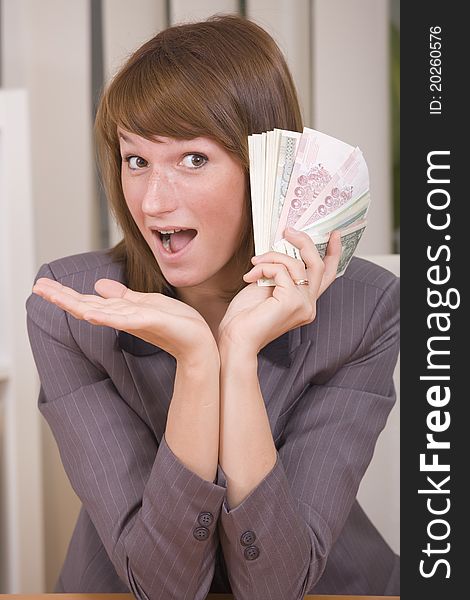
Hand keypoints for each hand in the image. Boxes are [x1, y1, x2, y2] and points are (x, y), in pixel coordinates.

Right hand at [32, 278, 215, 362]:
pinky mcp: (149, 323)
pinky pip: (124, 320)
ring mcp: (135, 322)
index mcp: (122, 312)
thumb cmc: (176, 323)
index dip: (65, 294)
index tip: (41, 285)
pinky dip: (107, 316)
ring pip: (100, 312)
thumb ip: (123, 296)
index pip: (88, 301)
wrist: (198, 342)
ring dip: (77, 304)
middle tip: (37, 287)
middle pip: (87, 306)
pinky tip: (90, 313)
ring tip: (55, 298)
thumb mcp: (146, 303)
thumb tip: (98, 286)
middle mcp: (124, 318)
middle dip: (62, 297)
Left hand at [218, 229, 340, 353]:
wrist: (235, 338)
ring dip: (272, 257)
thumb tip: (282, 247)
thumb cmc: (246, 316)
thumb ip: (280, 273)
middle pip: (317, 264)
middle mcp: (309, 305)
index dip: (334, 254)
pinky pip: (281, 271)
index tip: (334, 235)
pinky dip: (264, 267)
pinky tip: (251, 276)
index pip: (327, 276)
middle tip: (288, 231)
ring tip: (254, 263)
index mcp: (305, 302)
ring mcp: (303, 305)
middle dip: (303, 242)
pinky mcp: (292, 301)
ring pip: (297, 264)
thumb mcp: (267, 287)